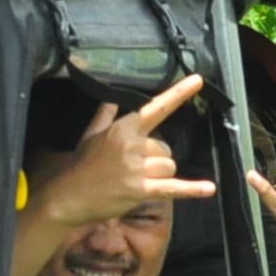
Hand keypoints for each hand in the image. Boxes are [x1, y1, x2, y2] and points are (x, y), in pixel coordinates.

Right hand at [34, 76, 219, 230]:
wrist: (68, 196)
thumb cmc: (81, 165)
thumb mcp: (90, 135)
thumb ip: (105, 115)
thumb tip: (111, 99)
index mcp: (123, 128)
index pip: (155, 107)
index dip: (178, 94)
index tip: (198, 80)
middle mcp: (132, 144)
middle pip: (166, 148)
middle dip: (157, 160)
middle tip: (135, 170)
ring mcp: (136, 168)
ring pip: (169, 167)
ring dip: (160, 176)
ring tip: (137, 182)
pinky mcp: (139, 190)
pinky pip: (172, 187)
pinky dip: (191, 189)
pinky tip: (208, 189)